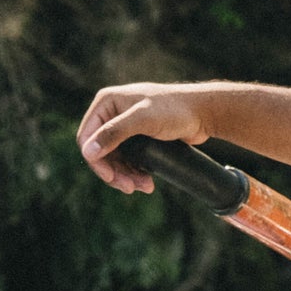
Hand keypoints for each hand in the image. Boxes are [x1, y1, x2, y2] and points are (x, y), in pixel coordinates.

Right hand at [76, 83, 210, 192]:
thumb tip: (88, 152)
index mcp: (107, 103)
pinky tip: (146, 181)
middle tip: (129, 188)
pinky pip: (128, 160)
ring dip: (126, 175)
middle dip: (114, 172)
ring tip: (144, 187)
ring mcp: (125, 126)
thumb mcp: (142, 119)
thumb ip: (114, 133)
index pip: (87, 137)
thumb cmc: (175, 110)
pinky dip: (134, 172)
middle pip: (100, 152)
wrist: (203, 112)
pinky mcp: (138, 138)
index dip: (96, 161)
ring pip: (115, 159)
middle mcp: (113, 113)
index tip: (111, 178)